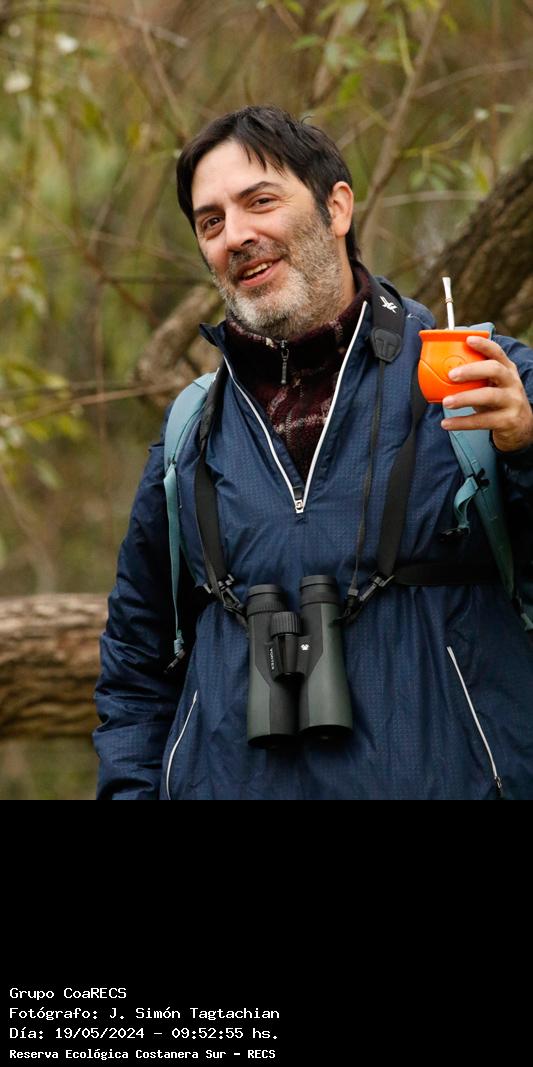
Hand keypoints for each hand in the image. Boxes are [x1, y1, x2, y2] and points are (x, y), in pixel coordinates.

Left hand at [441, 335, 532, 451]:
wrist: (521, 427)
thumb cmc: (498, 402)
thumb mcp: (491, 386)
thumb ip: (474, 378)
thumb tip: (438, 372)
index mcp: (507, 369)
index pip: (497, 352)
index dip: (484, 345)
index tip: (468, 340)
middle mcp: (512, 383)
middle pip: (495, 369)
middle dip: (472, 370)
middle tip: (451, 375)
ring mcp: (512, 401)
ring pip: (489, 396)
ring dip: (464, 398)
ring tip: (446, 402)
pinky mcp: (508, 420)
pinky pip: (483, 421)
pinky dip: (462, 422)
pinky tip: (446, 423)